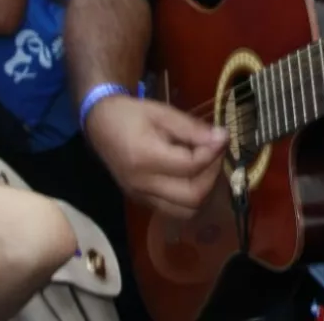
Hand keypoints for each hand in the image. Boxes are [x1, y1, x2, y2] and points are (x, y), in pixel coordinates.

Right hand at [85, 95, 227, 218]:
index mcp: (144, 158)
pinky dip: (191, 196)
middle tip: (216, 153)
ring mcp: (141, 197)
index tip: (223, 137)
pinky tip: (193, 174)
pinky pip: (175, 209)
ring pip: (186, 211)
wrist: (100, 125)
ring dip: (204, 190)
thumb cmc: (131, 114)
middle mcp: (142, 184)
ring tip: (207, 165)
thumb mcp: (163, 113)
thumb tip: (222, 138)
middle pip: (192, 197)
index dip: (213, 153)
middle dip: (213, 175)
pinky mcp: (142, 201)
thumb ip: (192, 128)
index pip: (190, 167)